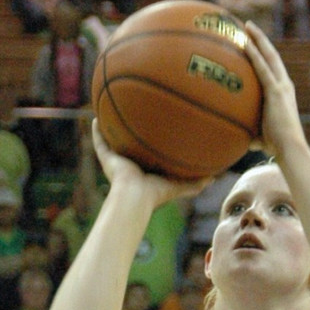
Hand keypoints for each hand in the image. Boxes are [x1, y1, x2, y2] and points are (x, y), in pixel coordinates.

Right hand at [90, 121, 208, 206]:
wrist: (135, 198)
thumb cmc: (156, 194)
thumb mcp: (178, 186)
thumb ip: (194, 183)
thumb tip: (214, 178)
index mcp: (144, 171)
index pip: (147, 155)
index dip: (149, 145)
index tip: (154, 131)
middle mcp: (129, 165)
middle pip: (129, 146)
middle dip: (131, 135)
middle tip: (134, 117)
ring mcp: (116, 162)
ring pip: (113, 142)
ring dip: (112, 130)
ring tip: (111, 111)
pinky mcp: (107, 160)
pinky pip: (99, 142)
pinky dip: (97, 132)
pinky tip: (96, 117)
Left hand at [243, 22, 303, 158]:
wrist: (289, 149)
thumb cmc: (276, 147)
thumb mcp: (262, 137)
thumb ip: (253, 135)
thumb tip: (241, 141)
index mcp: (283, 93)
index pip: (273, 69)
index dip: (264, 54)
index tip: (254, 43)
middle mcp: (284, 85)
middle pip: (272, 56)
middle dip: (261, 40)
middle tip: (248, 26)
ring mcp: (281, 86)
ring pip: (269, 56)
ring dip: (258, 39)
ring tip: (246, 25)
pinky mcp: (276, 91)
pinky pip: (262, 67)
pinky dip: (254, 53)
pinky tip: (244, 42)